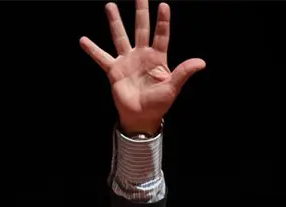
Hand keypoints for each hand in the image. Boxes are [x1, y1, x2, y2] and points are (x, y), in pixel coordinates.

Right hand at [80, 0, 205, 134]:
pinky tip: (83, 40)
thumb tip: (201, 62)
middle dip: (141, 12)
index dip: (163, 21)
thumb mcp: (173, 87)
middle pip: (141, 29)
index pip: (161, 35)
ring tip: (110, 6)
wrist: (141, 116)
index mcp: (158, 58)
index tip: (163, 5)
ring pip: (120, 37)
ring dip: (115, 22)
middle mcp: (142, 55)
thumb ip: (184, 72)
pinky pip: (102, 58)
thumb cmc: (159, 103)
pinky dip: (93, 50)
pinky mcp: (114, 70)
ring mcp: (127, 61)